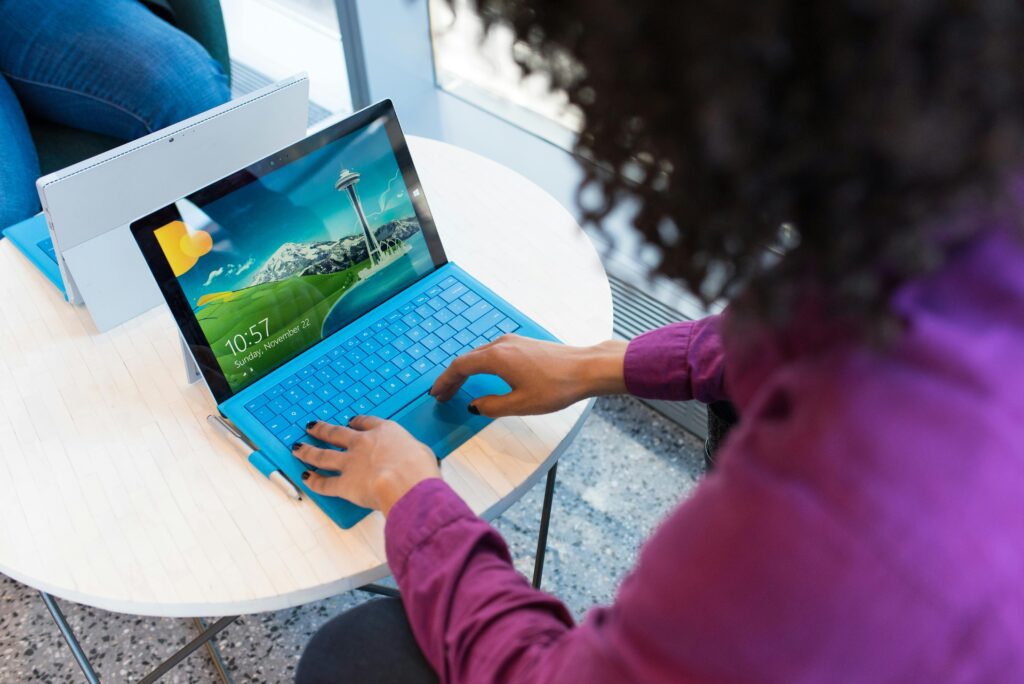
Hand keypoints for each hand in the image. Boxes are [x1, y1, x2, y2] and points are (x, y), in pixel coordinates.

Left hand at [294, 416, 440, 515]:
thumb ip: (411, 453)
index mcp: (385, 432)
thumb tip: (415, 458)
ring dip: (308, 451)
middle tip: (312, 426)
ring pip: (323, 455)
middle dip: (322, 430)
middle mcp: (363, 444)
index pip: (366, 422)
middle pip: (336, 433)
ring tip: (298, 448)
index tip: (350, 422)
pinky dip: (314, 482)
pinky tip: (306, 478)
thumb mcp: (422, 453)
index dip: (356, 422)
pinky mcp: (344, 484)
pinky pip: (324, 483)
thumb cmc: (419, 468)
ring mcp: (350, 463)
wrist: (406, 483)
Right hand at [430, 335, 627, 416]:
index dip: (444, 382)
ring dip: (467, 370)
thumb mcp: (520, 404)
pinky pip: (493, 353)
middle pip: (467, 359)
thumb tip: (474, 406)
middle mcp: (501, 345)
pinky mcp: (524, 344)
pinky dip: (481, 365)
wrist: (586, 369)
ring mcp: (513, 342)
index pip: (459, 367)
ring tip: (460, 387)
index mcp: (496, 358)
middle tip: (443, 395)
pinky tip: (484, 376)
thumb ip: (492, 406)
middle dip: (453, 378)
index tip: (436, 394)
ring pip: (480, 354)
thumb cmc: (557, 387)